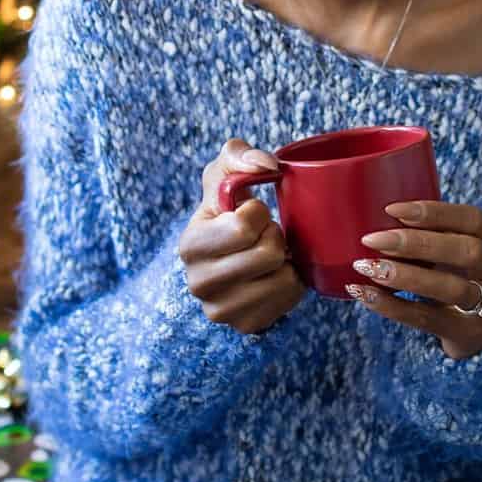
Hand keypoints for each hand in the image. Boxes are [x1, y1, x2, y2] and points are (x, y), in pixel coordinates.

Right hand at [180, 138, 305, 335]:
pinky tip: (274, 275)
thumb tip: (267, 165)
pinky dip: (291, 282)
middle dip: (275, 237)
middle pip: (269, 253)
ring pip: (284, 279)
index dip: (259, 213)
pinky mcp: (247, 326)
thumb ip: (238, 155)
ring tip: (269, 256)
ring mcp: (222, 311)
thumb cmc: (226, 212)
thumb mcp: (223, 176)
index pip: (246, 225)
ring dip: (286, 261)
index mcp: (190, 245)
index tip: (251, 216)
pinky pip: (291, 299)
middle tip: (265, 236)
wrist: (225, 259)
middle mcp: (199, 284)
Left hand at [349, 201, 481, 360]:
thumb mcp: (453, 252)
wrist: (478, 331)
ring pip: (451, 288)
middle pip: (467, 251)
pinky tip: (366, 294)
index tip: (392, 210)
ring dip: (405, 276)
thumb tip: (373, 221)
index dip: (433, 213)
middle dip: (417, 243)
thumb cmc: (456, 278)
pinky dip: (393, 306)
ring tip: (367, 268)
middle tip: (373, 239)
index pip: (471, 219)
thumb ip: (428, 236)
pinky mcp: (469, 333)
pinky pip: (428, 319)